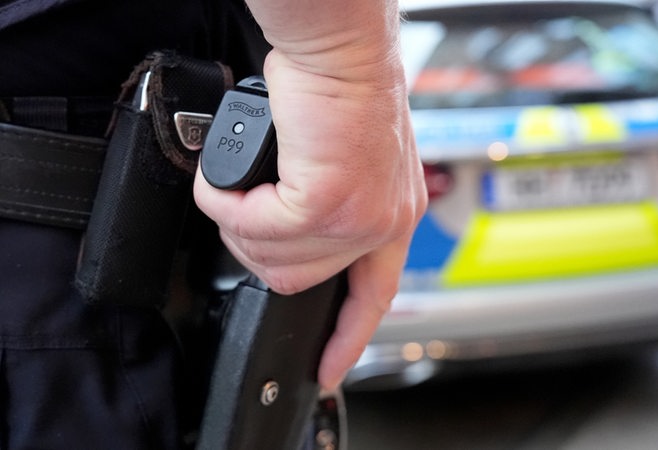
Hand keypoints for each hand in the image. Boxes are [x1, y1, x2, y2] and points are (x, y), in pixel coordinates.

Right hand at [193, 0, 426, 388]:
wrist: (339, 49)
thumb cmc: (338, 88)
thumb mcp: (347, 158)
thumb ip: (330, 201)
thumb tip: (287, 225)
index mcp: (394, 214)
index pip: (374, 295)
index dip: (348, 336)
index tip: (327, 365)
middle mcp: (384, 221)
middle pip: (301, 280)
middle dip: (257, 253)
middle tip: (241, 212)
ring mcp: (359, 216)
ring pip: (272, 258)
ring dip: (237, 225)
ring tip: (233, 188)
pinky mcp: (326, 202)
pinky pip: (254, 226)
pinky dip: (225, 204)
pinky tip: (225, 181)